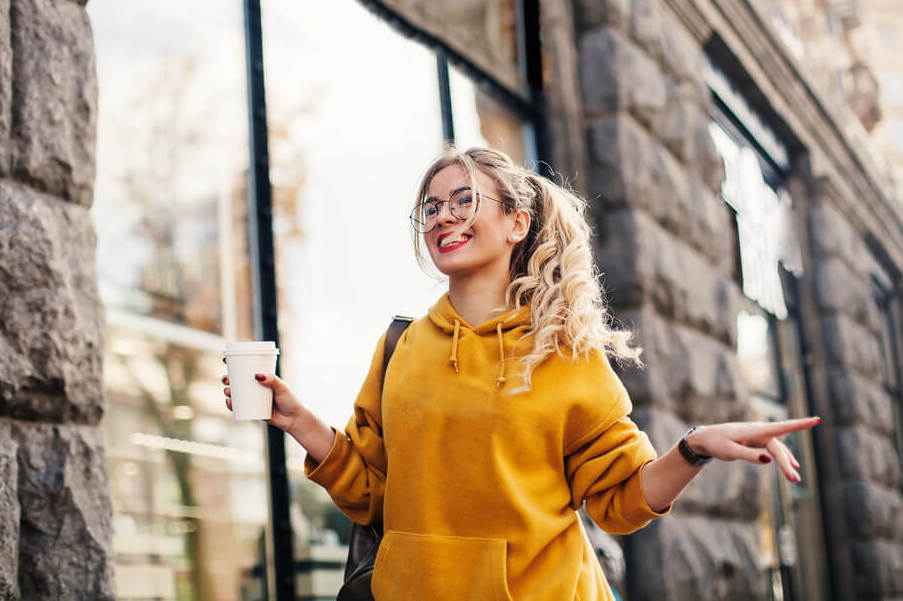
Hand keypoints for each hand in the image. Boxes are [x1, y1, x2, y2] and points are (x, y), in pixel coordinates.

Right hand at [222, 362, 306, 433]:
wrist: (293, 420)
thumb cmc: (290, 401)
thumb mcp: (282, 388)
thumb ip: (272, 380)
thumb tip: (257, 375)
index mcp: (262, 379)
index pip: (246, 369)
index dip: (234, 364)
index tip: (225, 359)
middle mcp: (256, 388)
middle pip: (237, 381)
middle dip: (227, 379)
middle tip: (226, 379)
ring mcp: (253, 400)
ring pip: (236, 394)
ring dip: (228, 391)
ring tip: (228, 391)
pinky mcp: (252, 411)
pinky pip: (239, 408)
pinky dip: (231, 405)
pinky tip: (229, 402)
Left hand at [687, 417, 820, 482]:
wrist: (705, 438)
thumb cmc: (716, 443)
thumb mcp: (730, 452)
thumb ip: (749, 455)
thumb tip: (769, 460)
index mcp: (755, 431)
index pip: (782, 427)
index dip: (800, 424)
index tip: (817, 419)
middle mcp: (760, 431)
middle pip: (778, 448)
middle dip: (787, 463)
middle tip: (795, 480)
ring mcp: (759, 436)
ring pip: (777, 449)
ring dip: (786, 462)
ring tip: (795, 479)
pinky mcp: (756, 441)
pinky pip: (774, 449)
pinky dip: (783, 457)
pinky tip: (792, 465)